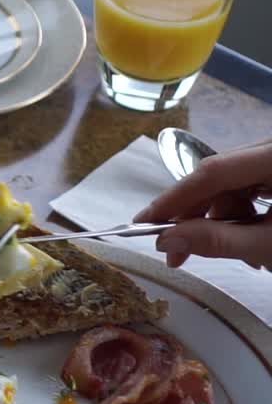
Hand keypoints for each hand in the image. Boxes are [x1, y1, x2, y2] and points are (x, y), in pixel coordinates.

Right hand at [135, 142, 271, 268]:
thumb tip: (165, 241)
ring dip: (221, 219)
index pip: (212, 171)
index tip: (144, 222)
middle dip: (198, 217)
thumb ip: (219, 241)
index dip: (175, 198)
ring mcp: (269, 157)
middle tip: (178, 255)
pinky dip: (238, 213)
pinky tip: (247, 235)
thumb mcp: (268, 245)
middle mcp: (270, 149)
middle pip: (217, 178)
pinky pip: (243, 185)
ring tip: (241, 255)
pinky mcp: (271, 166)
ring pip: (228, 184)